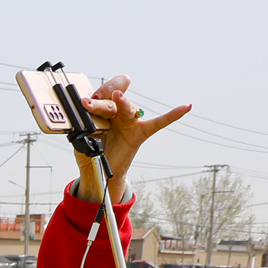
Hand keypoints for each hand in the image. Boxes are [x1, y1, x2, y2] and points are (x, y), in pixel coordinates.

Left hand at [72, 76, 189, 201]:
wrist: (98, 172)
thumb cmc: (89, 151)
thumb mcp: (80, 137)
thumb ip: (83, 125)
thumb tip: (83, 115)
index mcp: (101, 111)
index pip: (100, 96)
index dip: (94, 97)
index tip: (84, 101)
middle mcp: (116, 112)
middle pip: (111, 102)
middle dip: (100, 103)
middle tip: (88, 103)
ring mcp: (129, 121)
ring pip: (127, 108)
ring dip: (122, 101)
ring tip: (117, 96)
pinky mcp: (140, 133)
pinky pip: (158, 123)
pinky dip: (172, 115)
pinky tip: (186, 107)